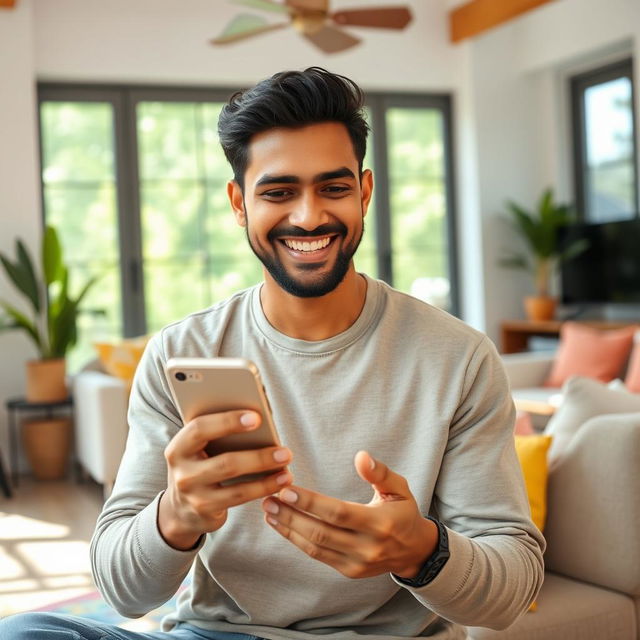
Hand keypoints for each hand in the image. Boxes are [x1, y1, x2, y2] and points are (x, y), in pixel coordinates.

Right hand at [159, 410, 293, 549]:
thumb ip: (218, 430)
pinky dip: (263, 489)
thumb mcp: (199, 447)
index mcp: (179, 446)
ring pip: (236, 486)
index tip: (256, 417)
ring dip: (267, 478)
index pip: (200, 428)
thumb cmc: (199, 465)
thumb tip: (260, 412)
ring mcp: (193, 495)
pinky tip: (280, 481)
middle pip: (225, 462)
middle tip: (285, 451)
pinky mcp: (206, 511)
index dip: (228, 421)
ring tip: (287, 468)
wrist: (179, 508)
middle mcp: (182, 472)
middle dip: (259, 457)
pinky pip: (239, 500)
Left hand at [261, 450, 436, 578]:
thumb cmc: (403, 512)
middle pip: (321, 533)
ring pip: (315, 547)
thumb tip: (361, 456)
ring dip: (289, 529)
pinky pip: (318, 556)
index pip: (338, 513)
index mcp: (379, 523)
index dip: (310, 503)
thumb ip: (379, 472)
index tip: (287, 490)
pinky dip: (297, 540)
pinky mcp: (349, 571)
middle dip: (291, 516)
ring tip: (269, 511)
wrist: (415, 551)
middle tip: (269, 498)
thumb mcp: (399, 487)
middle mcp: (367, 547)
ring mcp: (357, 563)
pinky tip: (282, 526)